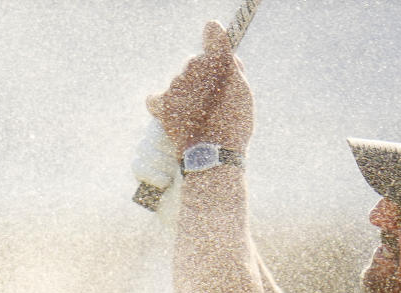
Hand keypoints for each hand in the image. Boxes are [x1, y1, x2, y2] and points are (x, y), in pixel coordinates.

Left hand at [146, 21, 253, 156]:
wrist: (214, 154)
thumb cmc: (234, 126)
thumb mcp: (244, 96)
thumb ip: (235, 71)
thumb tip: (227, 59)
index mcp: (219, 62)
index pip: (213, 32)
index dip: (215, 38)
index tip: (216, 43)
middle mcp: (195, 66)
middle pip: (196, 63)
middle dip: (204, 77)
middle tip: (214, 101)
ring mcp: (176, 83)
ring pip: (180, 82)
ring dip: (188, 94)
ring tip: (200, 117)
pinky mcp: (163, 102)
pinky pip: (156, 98)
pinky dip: (162, 104)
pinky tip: (172, 114)